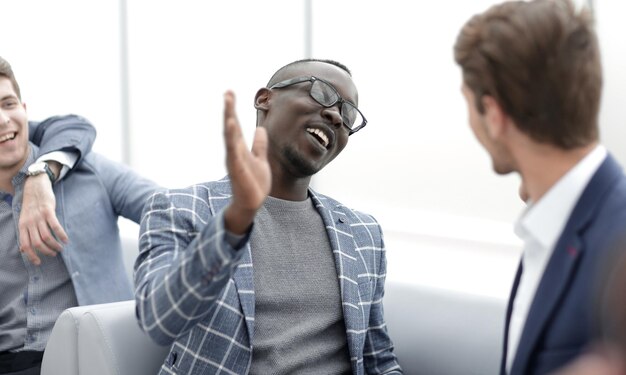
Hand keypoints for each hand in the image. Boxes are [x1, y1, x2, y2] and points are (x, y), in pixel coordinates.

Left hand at [19, 172, 67, 264]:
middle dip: (47, 251)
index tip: (39, 262)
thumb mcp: (24, 219)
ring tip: (60, 248)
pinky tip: (66, 239)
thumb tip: (23, 249)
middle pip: (37, 243)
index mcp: (22, 225)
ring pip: (46, 236)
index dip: (32, 256)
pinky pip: (55, 226)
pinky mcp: (48, 211)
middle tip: (54, 254)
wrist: (35, 186)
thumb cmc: (31, 204)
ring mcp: (38, 217)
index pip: (25, 245)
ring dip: (54, 245)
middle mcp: (29, 222)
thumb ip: (25, 233)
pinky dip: (61, 235)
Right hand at [223, 91, 270, 233]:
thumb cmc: (254, 183)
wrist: (252, 203)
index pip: (235, 125)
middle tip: (227, 93)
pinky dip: (231, 140)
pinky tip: (231, 128)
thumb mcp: (260, 159)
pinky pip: (233, 152)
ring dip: (229, 122)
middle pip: (231, 127)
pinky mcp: (236, 169)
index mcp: (240, 147)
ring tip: (228, 107)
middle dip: (229, 110)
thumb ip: (259, 145)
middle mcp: (235, 151)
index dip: (232, 109)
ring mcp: (234, 160)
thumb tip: (260, 129)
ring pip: (230, 138)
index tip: (229, 92)